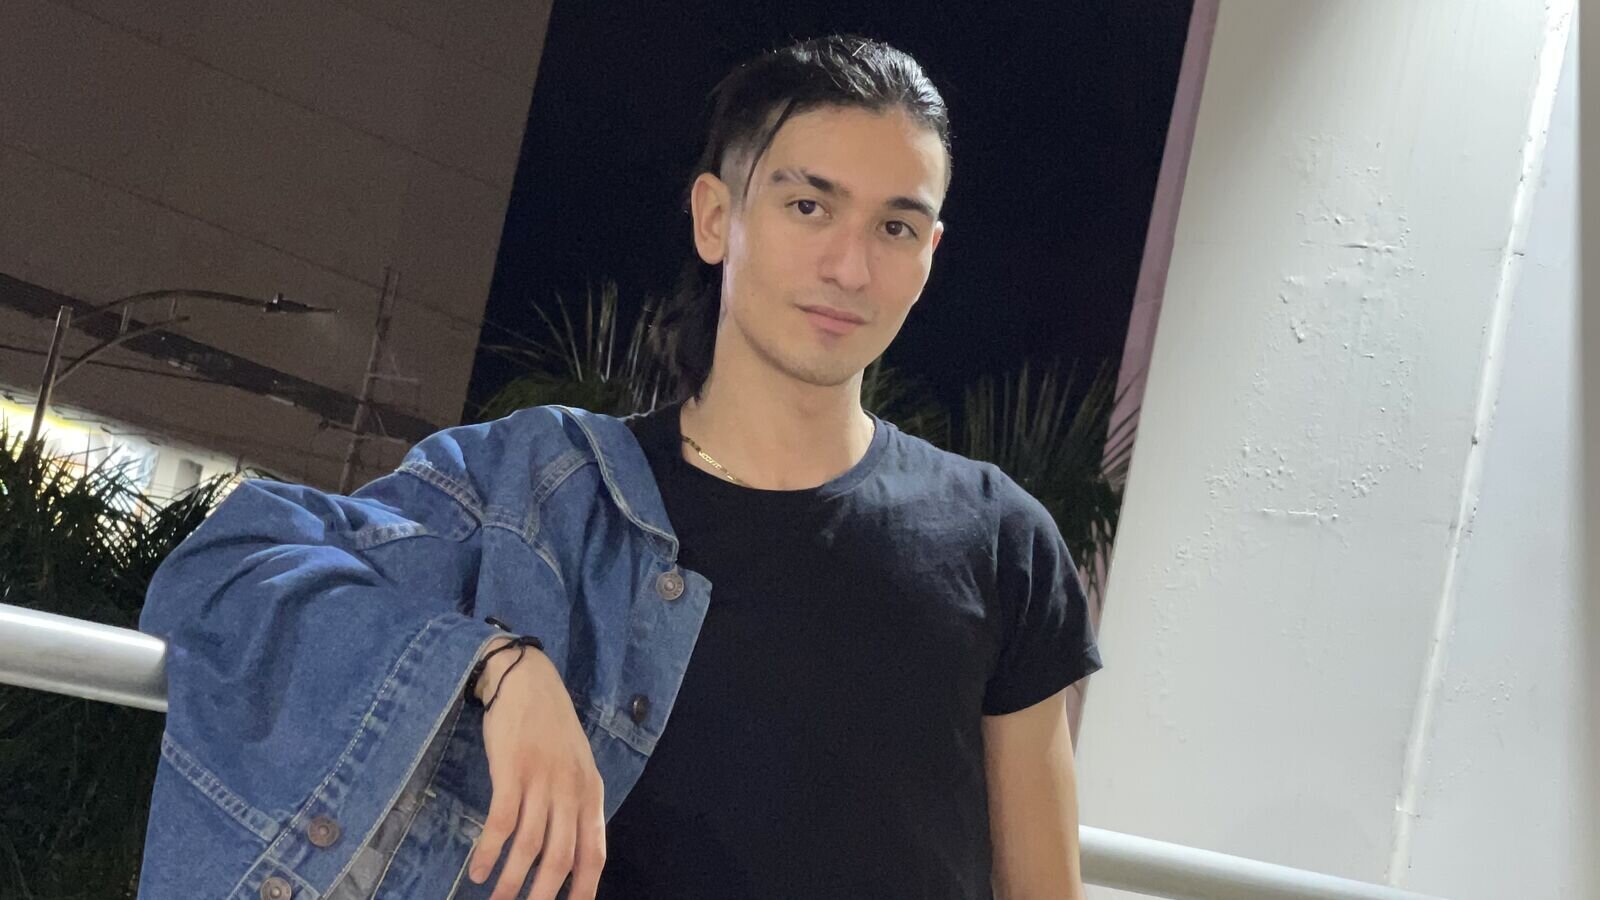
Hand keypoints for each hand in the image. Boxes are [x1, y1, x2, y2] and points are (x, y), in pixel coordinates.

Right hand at [468, 638, 606, 899]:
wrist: (527, 680)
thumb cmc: (550, 726)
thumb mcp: (576, 765)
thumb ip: (576, 805)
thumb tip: (571, 854)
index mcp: (590, 792)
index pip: (594, 853)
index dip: (584, 889)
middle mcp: (570, 790)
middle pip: (561, 858)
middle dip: (544, 896)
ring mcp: (541, 780)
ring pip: (529, 846)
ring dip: (511, 881)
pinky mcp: (512, 770)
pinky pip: (501, 822)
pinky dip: (488, 851)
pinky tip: (477, 870)